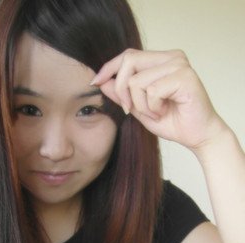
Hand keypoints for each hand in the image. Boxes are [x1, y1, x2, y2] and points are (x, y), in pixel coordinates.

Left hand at [92, 48, 227, 151]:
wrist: (198, 136)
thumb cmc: (173, 122)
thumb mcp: (139, 108)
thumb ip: (122, 94)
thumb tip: (101, 82)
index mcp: (162, 60)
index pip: (128, 54)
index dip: (108, 68)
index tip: (95, 83)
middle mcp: (172, 57)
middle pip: (128, 61)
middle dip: (121, 90)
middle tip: (128, 110)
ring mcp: (179, 64)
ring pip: (137, 81)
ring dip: (140, 105)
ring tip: (156, 112)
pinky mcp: (185, 76)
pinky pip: (151, 91)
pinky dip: (152, 107)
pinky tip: (164, 112)